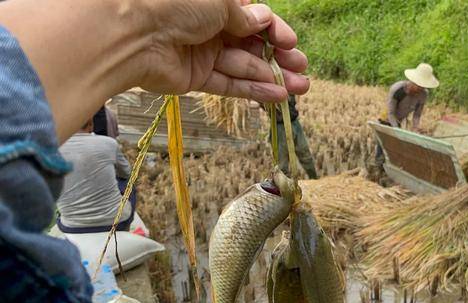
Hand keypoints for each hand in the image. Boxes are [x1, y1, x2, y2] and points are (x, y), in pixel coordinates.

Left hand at [139, 0, 308, 100]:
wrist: (133, 32)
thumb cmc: (175, 3)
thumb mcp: (220, 1)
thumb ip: (245, 16)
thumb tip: (262, 20)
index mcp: (215, 2)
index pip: (253, 16)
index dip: (274, 29)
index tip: (291, 42)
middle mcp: (209, 25)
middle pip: (251, 43)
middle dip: (278, 56)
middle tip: (301, 68)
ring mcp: (203, 52)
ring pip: (244, 66)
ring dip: (273, 76)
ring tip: (300, 88)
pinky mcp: (196, 78)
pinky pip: (230, 84)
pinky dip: (254, 90)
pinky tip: (278, 95)